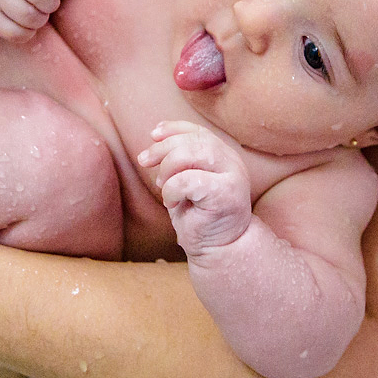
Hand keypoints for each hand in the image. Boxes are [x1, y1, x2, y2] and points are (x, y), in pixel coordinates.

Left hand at [138, 121, 251, 256]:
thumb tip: (156, 135)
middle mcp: (233, 162)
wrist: (219, 249)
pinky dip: (172, 189)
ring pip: (193, 154)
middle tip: (144, 161)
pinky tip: (171, 202)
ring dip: (168, 167)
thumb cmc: (199, 216)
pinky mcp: (227, 195)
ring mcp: (234, 177)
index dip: (174, 128)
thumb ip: (179, 159)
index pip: (199, 132)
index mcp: (224, 156)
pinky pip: (190, 180)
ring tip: (161, 186)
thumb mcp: (186, 182)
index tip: (153, 134)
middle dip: (163, 148)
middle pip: (195, 140)